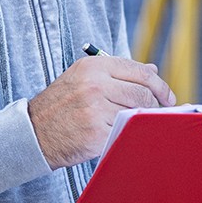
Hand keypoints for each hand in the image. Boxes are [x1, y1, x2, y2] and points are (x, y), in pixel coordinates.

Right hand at [28, 56, 175, 169]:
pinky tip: (127, 136)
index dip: (159, 85)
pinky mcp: (96, 133)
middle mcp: (95, 85)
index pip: (139, 72)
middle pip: (143, 94)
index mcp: (93, 67)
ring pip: (136, 114)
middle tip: (160, 114)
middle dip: (156, 105)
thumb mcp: (83, 79)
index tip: (167, 97)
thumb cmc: (62, 106)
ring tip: (142, 124)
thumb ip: (117, 74)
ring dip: (143, 121)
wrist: (34, 133)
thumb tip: (153, 72)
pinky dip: (129, 135)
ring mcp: (95, 110)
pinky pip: (125, 133)